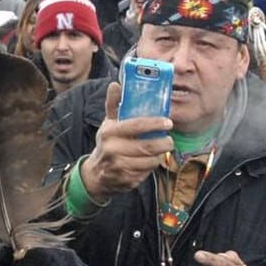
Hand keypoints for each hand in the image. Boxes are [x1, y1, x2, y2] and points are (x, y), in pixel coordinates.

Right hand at [80, 82, 171, 204]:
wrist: (95, 174)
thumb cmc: (106, 144)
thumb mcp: (108, 124)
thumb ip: (113, 104)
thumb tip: (115, 84)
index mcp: (109, 132)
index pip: (137, 125)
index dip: (155, 123)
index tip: (168, 123)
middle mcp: (112, 150)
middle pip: (146, 146)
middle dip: (163, 144)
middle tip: (170, 140)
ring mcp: (118, 167)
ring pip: (149, 162)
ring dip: (159, 156)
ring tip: (161, 151)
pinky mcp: (124, 181)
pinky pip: (145, 173)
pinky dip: (150, 168)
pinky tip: (149, 162)